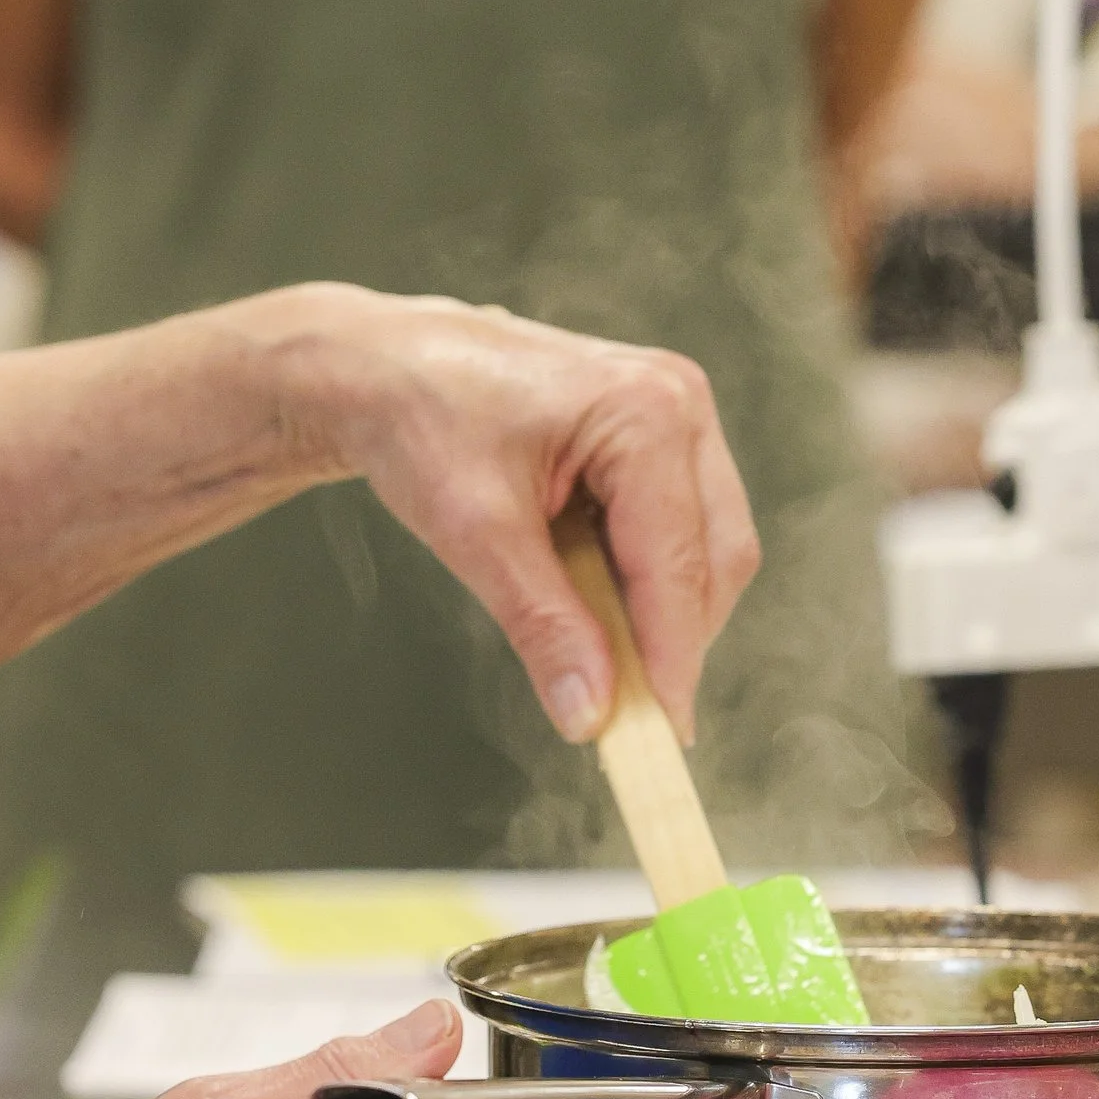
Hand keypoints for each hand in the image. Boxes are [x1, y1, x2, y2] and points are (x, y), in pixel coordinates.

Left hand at [274, 285, 760, 746]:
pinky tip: (596, 598)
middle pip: (715, 560)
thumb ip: (542, 624)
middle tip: (632, 709)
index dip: (673, 657)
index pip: (678, 562)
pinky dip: (647, 582)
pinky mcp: (663, 437)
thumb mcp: (475, 531)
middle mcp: (678, 403)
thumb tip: (590, 713)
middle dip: (675, 638)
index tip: (663, 732)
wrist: (382, 366)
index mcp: (643, 411)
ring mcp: (678, 416)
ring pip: (708, 551)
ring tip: (598, 645)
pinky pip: (683, 532)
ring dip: (662, 612)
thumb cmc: (418, 418)